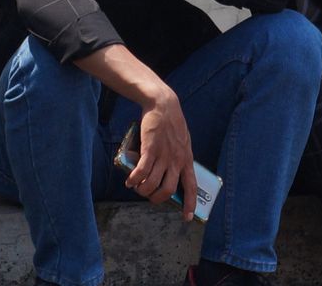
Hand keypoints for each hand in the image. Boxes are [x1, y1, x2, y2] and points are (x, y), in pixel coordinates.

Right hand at [131, 91, 197, 219]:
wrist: (163, 105)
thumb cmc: (172, 123)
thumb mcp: (183, 142)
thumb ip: (179, 157)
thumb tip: (172, 172)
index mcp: (187, 160)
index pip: (191, 187)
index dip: (189, 204)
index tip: (187, 217)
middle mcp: (176, 161)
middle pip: (167, 190)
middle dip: (156, 198)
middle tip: (149, 197)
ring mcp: (163, 155)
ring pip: (152, 183)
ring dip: (142, 190)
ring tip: (136, 188)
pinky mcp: (150, 149)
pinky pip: (141, 171)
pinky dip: (134, 179)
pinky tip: (130, 181)